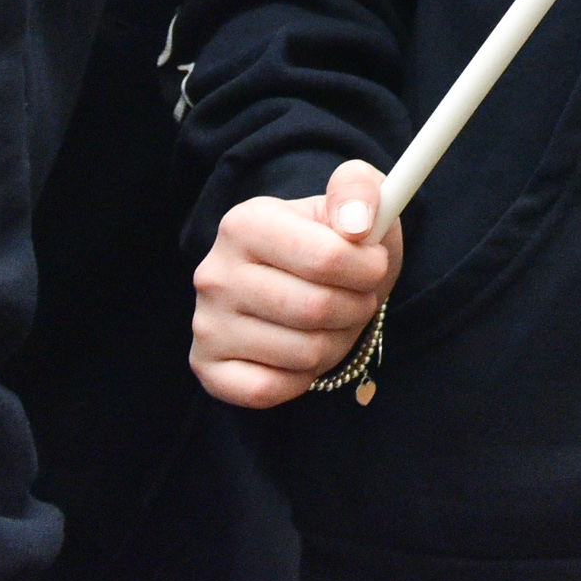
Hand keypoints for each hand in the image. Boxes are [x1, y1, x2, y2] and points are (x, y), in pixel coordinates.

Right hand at [192, 160, 399, 406]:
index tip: (375, 265)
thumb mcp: (353, 199)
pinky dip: (301, 379)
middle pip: (316, 309)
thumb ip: (359, 190)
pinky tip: (302, 353)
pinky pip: (268, 390)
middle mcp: (215, 272)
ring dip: (336, 344)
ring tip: (333, 322)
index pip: (327, 258)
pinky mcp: (206, 367)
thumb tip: (356, 224)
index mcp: (246, 222)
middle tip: (358, 298)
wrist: (305, 281)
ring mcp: (206, 322)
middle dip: (356, 308)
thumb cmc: (333, 240)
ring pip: (301, 353)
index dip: (367, 268)